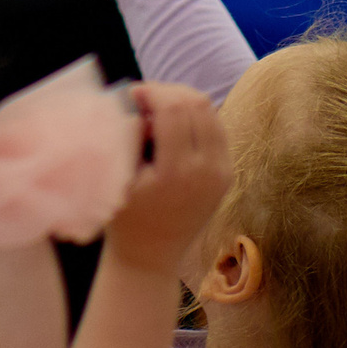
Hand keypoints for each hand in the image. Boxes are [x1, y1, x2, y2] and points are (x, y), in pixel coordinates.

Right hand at [103, 84, 228, 276]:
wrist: (152, 256)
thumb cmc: (126, 218)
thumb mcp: (118, 177)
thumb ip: (128, 136)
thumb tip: (137, 103)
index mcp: (177, 171)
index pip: (173, 107)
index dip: (151, 91)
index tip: (131, 95)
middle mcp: (208, 170)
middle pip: (195, 102)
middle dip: (166, 92)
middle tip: (142, 102)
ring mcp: (222, 172)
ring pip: (209, 110)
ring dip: (182, 101)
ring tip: (157, 113)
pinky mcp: (227, 174)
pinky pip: (216, 127)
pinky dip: (195, 117)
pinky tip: (173, 127)